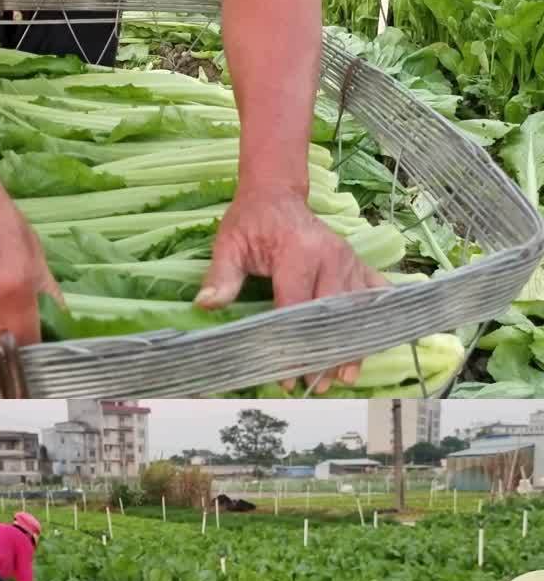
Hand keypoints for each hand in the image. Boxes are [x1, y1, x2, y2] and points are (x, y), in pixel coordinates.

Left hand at [195, 187, 389, 393]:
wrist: (276, 195)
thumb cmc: (250, 221)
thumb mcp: (228, 243)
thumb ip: (221, 275)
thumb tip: (207, 304)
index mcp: (299, 253)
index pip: (297, 308)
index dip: (293, 344)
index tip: (287, 376)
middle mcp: (331, 256)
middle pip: (333, 314)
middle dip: (327, 352)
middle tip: (320, 385)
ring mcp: (349, 260)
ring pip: (357, 309)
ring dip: (353, 343)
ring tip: (345, 376)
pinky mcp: (357, 263)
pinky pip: (374, 294)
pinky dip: (374, 319)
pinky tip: (372, 344)